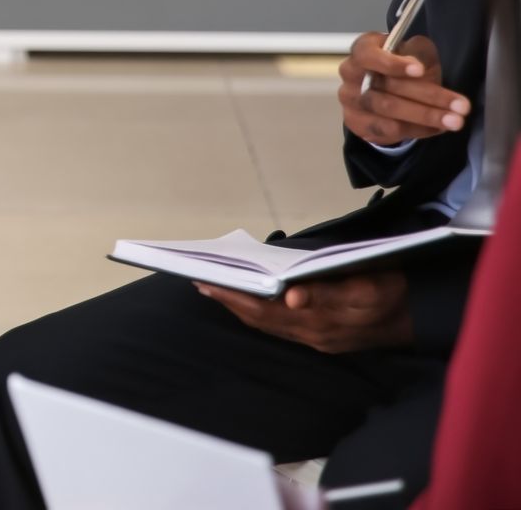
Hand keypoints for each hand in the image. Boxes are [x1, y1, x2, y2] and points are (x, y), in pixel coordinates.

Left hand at [195, 270, 413, 353]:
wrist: (419, 313)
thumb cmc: (390, 291)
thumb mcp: (364, 286)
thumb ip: (326, 292)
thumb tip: (290, 296)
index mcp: (319, 321)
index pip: (264, 311)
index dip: (234, 297)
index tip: (207, 282)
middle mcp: (313, 335)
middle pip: (261, 320)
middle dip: (229, 301)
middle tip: (200, 282)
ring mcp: (318, 339)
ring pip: (269, 325)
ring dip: (242, 308)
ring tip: (217, 289)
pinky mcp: (323, 337)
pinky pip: (282, 327)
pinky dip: (262, 313)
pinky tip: (252, 300)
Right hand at [338, 32, 468, 145]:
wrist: (386, 89)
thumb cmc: (404, 65)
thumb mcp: (416, 51)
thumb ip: (419, 53)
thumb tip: (420, 62)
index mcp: (363, 50)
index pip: (368, 54)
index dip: (392, 63)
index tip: (420, 70)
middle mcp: (351, 74)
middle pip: (387, 87)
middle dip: (428, 96)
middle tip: (461, 106)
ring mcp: (351, 99)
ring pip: (388, 111)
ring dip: (425, 116)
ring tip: (455, 121)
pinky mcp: (356, 122)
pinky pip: (387, 129)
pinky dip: (416, 130)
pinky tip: (436, 128)